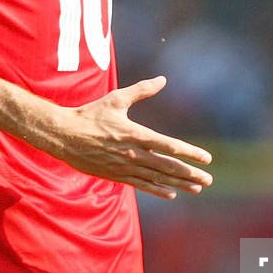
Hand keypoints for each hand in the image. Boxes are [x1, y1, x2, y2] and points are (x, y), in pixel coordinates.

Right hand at [50, 76, 212, 197]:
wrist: (64, 135)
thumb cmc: (90, 114)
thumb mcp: (116, 99)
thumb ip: (141, 91)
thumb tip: (163, 79)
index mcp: (135, 134)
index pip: (169, 145)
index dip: (189, 152)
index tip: (207, 158)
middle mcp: (132, 153)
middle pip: (167, 166)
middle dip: (190, 173)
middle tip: (208, 179)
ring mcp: (124, 166)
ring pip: (157, 178)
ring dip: (179, 183)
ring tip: (197, 187)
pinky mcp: (116, 175)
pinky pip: (141, 184)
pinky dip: (157, 189)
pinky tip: (171, 193)